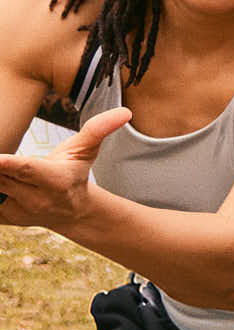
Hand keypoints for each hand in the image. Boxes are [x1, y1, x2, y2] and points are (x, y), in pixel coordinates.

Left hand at [0, 108, 131, 229]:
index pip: (26, 170)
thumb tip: (125, 111)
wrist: (71, 212)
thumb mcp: (86, 151)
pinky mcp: (4, 217)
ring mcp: (18, 211)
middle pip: (1, 177)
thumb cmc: (75, 173)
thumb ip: (99, 129)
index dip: (7, 164)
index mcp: (55, 180)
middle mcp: (35, 199)